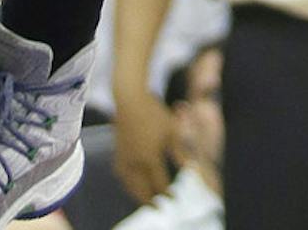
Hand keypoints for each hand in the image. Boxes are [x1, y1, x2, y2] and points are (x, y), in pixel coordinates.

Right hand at [111, 83, 173, 206]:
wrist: (129, 100)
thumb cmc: (154, 112)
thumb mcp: (172, 129)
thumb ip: (180, 150)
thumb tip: (190, 167)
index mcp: (150, 157)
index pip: (159, 183)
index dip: (166, 193)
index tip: (173, 198)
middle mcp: (135, 162)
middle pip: (142, 190)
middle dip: (151, 200)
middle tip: (159, 207)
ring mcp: (124, 159)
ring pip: (130, 185)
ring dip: (138, 195)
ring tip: (146, 200)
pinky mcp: (117, 154)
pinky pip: (122, 177)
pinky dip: (129, 185)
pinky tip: (133, 185)